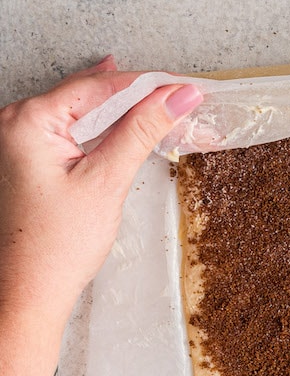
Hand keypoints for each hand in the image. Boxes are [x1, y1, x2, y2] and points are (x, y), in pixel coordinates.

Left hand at [0, 56, 202, 332]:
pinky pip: (72, 128)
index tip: (186, 87)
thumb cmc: (56, 245)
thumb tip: (177, 96)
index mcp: (28, 121)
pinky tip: (125, 121)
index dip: (149, 84)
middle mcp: (15, 122)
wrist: (30, 290)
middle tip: (182, 96)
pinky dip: (104, 127)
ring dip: (124, 110)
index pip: (100, 86)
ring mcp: (18, 139)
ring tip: (163, 106)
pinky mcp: (28, 157)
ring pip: (83, 110)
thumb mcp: (107, 180)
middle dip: (138, 95)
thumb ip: (143, 130)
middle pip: (89, 93)